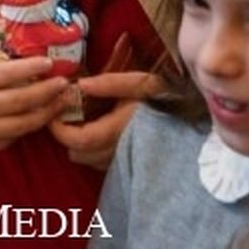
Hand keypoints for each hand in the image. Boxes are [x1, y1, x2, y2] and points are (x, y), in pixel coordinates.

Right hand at [0, 50, 70, 156]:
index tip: (49, 62)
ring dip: (46, 112)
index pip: (10, 73)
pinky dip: (25, 128)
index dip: (33, 67)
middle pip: (24, 99)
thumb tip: (3, 50)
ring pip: (24, 123)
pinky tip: (34, 119)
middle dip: (49, 90)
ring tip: (59, 103)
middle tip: (64, 83)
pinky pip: (11, 138)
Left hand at [47, 69, 165, 169]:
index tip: (53, 113)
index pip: (78, 140)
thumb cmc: (166, 96)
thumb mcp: (140, 83)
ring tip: (82, 121)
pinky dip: (95, 150)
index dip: (58, 129)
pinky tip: (100, 131)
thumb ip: (109, 84)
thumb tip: (79, 85)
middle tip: (65, 114)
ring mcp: (128, 161)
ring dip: (81, 144)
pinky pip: (104, 163)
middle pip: (79, 154)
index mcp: (119, 130)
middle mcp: (120, 151)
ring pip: (90, 161)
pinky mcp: (134, 164)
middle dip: (66, 136)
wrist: (195, 116)